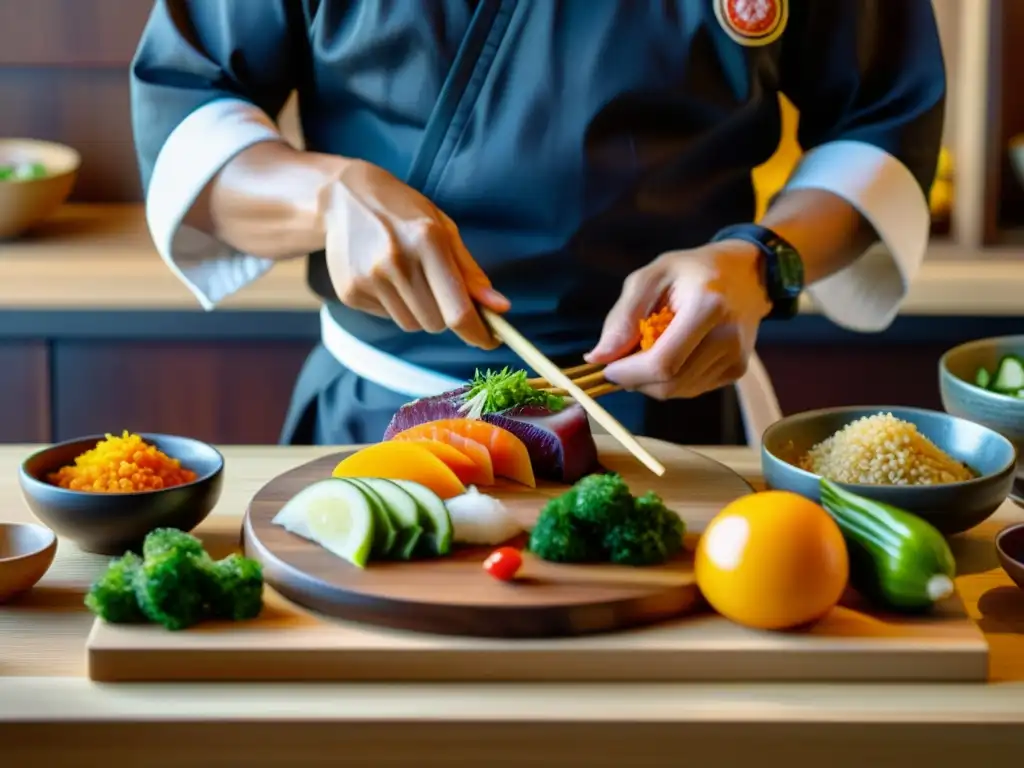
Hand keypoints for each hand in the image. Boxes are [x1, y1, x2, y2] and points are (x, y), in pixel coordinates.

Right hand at [325, 160, 508, 348]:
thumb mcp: (444, 229)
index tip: (490, 340)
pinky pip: (386, 318)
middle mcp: (397, 261)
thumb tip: (499, 307)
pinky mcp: (351, 291)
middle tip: (436, 287)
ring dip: (419, 312)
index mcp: (427, 240)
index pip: (457, 310)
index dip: (477, 333)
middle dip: (444, 315)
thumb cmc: (404, 212)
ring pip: (411, 325)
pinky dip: (394, 305)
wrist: (344, 196)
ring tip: (407, 277)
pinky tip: (384, 276)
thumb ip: (470, 272)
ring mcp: (370, 278)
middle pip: (435, 324)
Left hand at [585, 241, 771, 399]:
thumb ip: (623, 317)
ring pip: (677, 391)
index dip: (628, 373)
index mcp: (707, 307)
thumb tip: (598, 358)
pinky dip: (670, 378)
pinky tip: (672, 352)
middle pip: (668, 384)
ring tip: (650, 348)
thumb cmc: (692, 271)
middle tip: (623, 358)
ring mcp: (735, 358)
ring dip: (651, 380)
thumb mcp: (651, 276)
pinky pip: (690, 389)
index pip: (662, 363)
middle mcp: (727, 338)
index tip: (606, 367)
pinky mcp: (736, 371)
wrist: (746, 274)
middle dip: (635, 379)